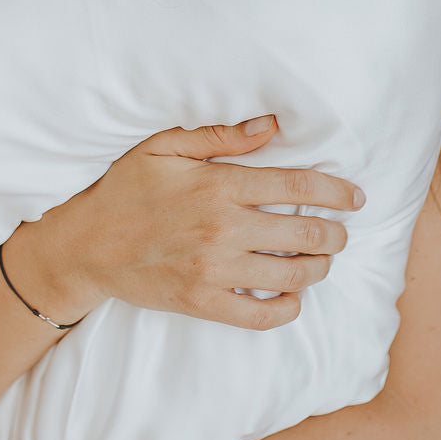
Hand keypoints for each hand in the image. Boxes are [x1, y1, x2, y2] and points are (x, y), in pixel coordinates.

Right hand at [13, 117, 362, 332]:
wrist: (86, 246)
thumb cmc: (125, 190)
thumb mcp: (164, 147)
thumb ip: (219, 136)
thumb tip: (271, 126)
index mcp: (218, 185)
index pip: (297, 186)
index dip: (336, 191)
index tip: (355, 197)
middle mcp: (223, 228)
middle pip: (306, 233)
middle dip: (335, 233)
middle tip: (339, 232)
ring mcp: (214, 270)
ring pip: (293, 275)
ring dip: (318, 268)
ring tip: (320, 260)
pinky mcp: (203, 302)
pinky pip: (262, 313)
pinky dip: (288, 308)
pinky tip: (292, 296)